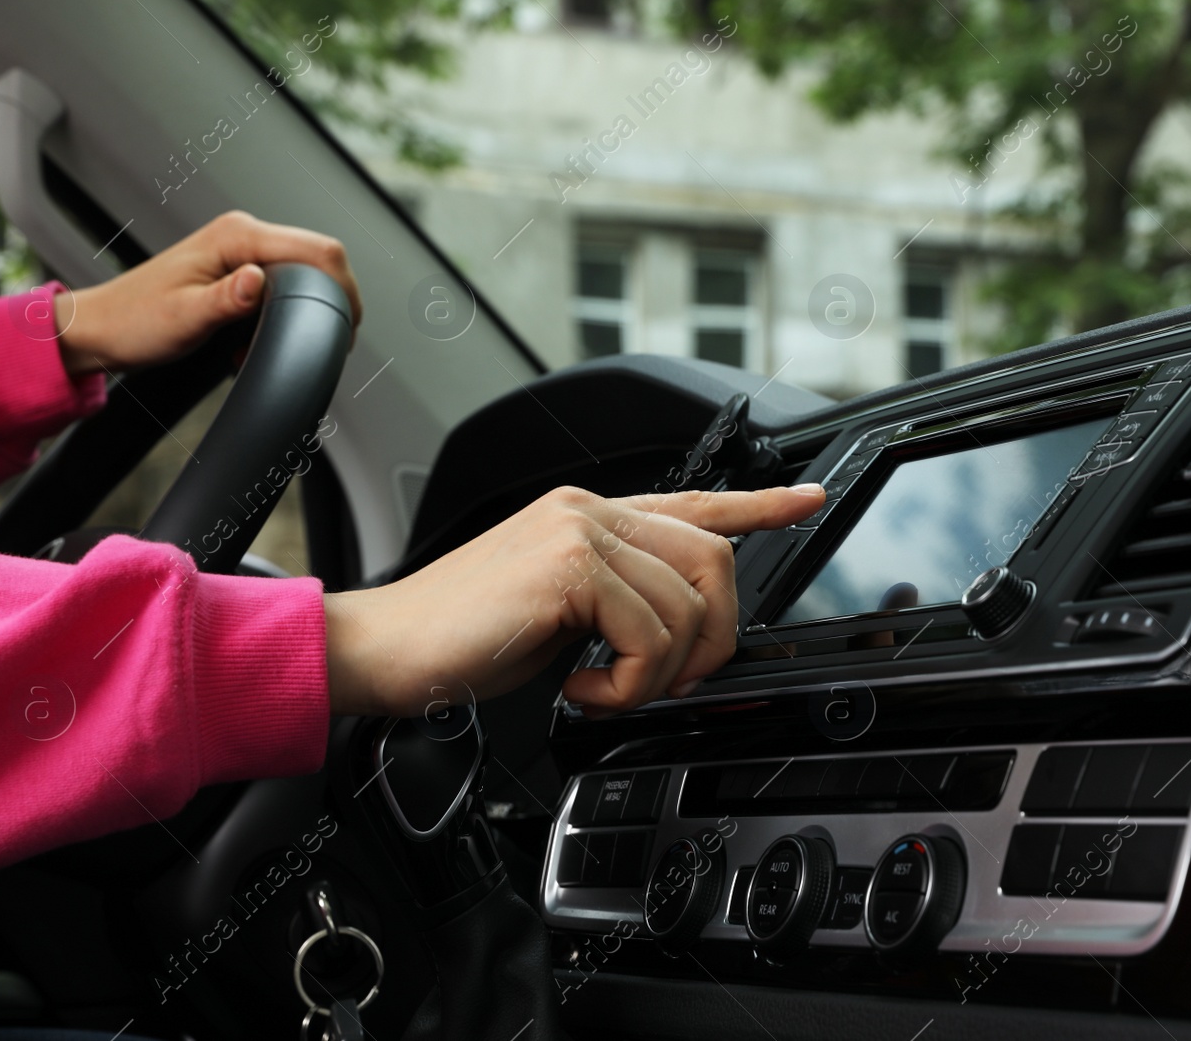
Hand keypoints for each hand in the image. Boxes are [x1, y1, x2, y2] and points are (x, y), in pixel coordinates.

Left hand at [53, 211, 360, 375]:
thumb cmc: (134, 322)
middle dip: (328, 303)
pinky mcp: (238, 270)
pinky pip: (282, 286)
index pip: (318, 250)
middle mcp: (242, 235)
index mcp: (236, 237)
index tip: (344, 329)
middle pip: (319, 259)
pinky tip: (256, 341)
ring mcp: (241, 251)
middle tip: (320, 343)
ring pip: (303, 275)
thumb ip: (227, 300)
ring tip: (273, 344)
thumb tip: (260, 283)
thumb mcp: (184, 318)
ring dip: (301, 314)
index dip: (344, 289)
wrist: (101, 329)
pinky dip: (281, 317)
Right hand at [323, 484, 825, 717]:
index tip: (807, 501)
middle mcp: (590, 509)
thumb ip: (615, 602)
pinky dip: (628, 686)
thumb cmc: (460, 640)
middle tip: (665, 681)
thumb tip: (676, 638)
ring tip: (605, 689)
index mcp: (589, 516)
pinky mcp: (568, 564)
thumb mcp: (557, 614)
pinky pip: (651, 637)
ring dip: (660, 675)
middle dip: (713, 640)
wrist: (384, 649)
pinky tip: (581, 688)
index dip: (758, 503)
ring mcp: (580, 529)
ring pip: (689, 607)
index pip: (693, 501)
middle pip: (715, 561)